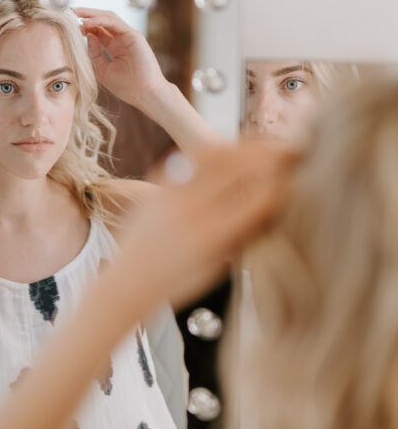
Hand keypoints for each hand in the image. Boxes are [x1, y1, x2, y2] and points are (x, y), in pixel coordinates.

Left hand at [74, 8, 166, 108]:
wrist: (144, 94)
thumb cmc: (126, 86)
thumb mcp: (102, 69)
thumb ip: (94, 53)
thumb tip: (87, 35)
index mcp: (115, 47)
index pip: (98, 31)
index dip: (83, 26)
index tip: (67, 25)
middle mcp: (122, 39)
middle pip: (102, 21)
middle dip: (85, 15)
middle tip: (68, 12)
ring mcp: (128, 36)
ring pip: (108, 18)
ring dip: (91, 14)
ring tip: (75, 12)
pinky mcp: (134, 35)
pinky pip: (114, 23)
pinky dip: (99, 21)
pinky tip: (87, 23)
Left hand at [115, 141, 296, 313]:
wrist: (128, 282)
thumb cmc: (176, 283)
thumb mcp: (218, 267)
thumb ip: (245, 236)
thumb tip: (275, 204)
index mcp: (211, 237)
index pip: (261, 198)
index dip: (286, 185)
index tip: (301, 180)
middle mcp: (191, 210)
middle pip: (243, 165)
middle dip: (275, 154)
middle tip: (295, 152)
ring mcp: (172, 192)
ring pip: (219, 151)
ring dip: (249, 145)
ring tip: (268, 147)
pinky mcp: (159, 183)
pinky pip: (194, 154)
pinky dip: (220, 148)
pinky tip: (235, 150)